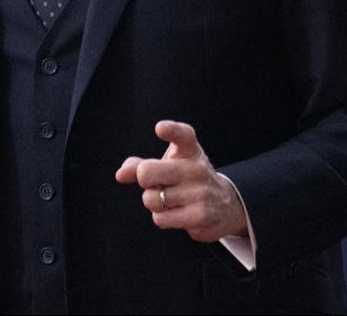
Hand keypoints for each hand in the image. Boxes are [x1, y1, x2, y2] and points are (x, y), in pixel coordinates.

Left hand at [114, 120, 247, 242]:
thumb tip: (120, 174)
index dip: (170, 130)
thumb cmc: (187, 180)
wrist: (226, 205)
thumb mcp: (168, 166)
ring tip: (171, 200)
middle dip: (144, 181)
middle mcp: (197, 168)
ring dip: (154, 203)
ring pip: (150, 199)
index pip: (182, 135)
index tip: (160, 128)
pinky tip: (178, 213)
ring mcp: (200, 192)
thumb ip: (141, 165)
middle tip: (157, 183)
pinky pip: (160, 218)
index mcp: (189, 150)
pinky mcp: (201, 215)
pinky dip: (162, 218)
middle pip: (146, 173)